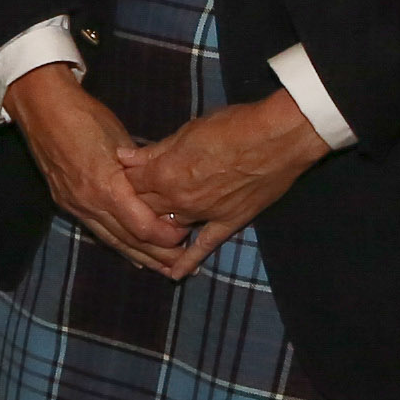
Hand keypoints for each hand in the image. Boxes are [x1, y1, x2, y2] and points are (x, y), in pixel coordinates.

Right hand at [4, 64, 190, 275]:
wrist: (42, 109)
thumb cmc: (86, 117)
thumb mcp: (120, 140)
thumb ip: (138, 170)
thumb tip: (158, 188)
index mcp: (107, 187)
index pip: (142, 227)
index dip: (166, 236)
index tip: (187, 235)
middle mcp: (90, 203)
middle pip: (129, 240)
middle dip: (158, 255)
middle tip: (183, 266)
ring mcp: (75, 205)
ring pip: (112, 240)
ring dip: (139, 256)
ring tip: (162, 269)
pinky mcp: (66, 203)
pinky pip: (96, 231)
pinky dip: (118, 244)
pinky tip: (132, 255)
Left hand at [117, 92, 327, 279]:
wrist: (277, 138)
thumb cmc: (232, 126)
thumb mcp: (186, 132)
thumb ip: (153, 151)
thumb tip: (122, 156)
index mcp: (164, 173)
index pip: (130, 183)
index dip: (125, 178)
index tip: (124, 175)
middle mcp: (178, 199)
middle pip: (144, 208)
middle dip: (136, 203)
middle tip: (133, 199)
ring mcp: (203, 213)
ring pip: (168, 227)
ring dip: (157, 227)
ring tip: (147, 227)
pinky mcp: (228, 221)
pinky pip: (204, 245)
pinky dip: (188, 260)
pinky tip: (175, 274)